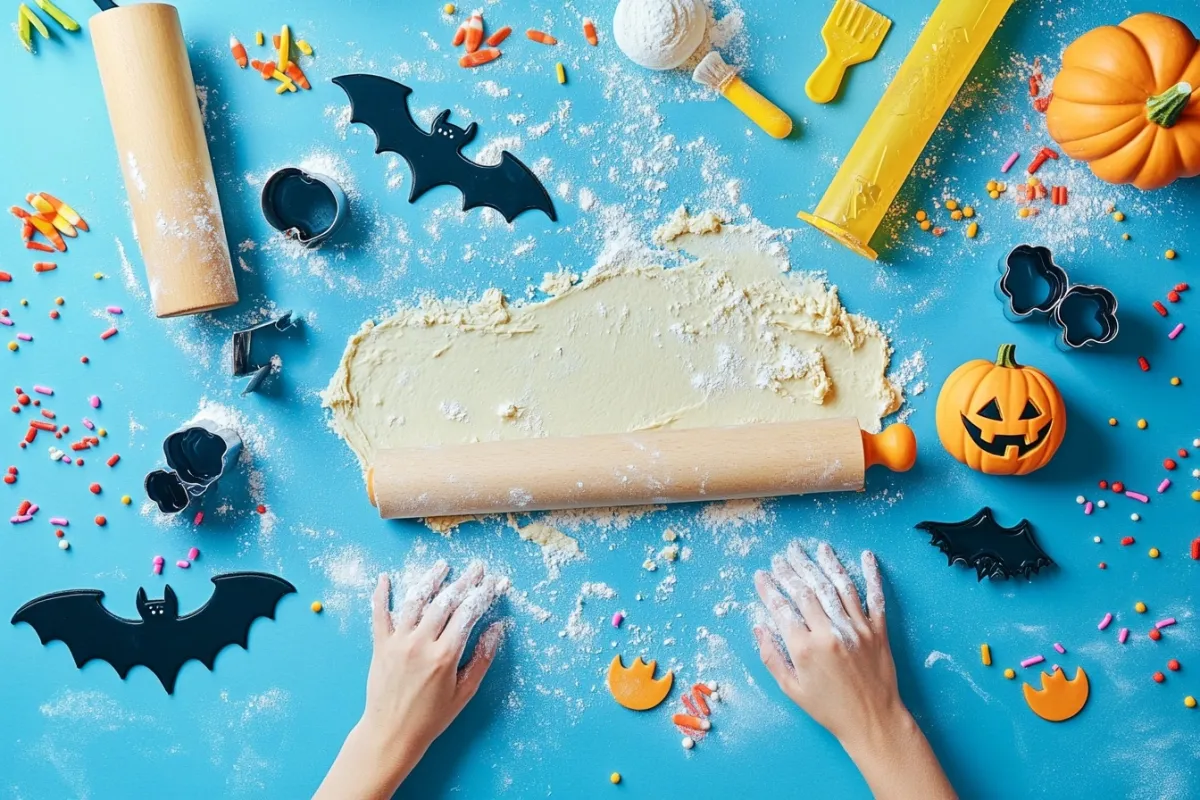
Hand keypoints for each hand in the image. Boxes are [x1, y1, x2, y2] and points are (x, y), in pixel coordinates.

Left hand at [315, 561, 507, 798]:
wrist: (391, 734)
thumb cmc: (431, 718)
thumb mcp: (465, 692)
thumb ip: (482, 658)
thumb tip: (497, 628)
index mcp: (445, 655)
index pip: (468, 613)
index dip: (484, 594)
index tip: (495, 582)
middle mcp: (421, 643)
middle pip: (445, 601)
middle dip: (464, 581)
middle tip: (477, 567)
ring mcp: (398, 642)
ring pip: (416, 600)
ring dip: (431, 579)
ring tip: (443, 565)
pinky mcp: (380, 645)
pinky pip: (379, 614)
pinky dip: (381, 594)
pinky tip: (385, 578)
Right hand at [753, 542, 954, 799]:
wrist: (872, 721)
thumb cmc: (829, 708)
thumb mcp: (791, 689)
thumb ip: (772, 657)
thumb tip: (759, 628)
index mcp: (806, 648)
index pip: (782, 608)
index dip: (769, 588)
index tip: (761, 575)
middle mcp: (831, 632)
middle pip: (807, 591)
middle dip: (792, 569)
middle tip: (782, 555)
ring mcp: (857, 628)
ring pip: (838, 586)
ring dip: (824, 563)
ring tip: (814, 547)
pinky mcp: (878, 630)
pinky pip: (875, 597)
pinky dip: (871, 575)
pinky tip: (865, 556)